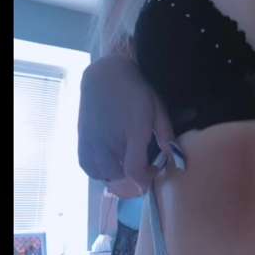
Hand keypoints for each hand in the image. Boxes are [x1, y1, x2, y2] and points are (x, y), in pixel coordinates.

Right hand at [77, 54, 174, 196]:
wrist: (105, 75)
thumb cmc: (135, 93)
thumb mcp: (157, 111)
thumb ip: (166, 136)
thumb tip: (173, 158)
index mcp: (132, 134)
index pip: (135, 173)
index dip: (146, 179)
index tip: (154, 169)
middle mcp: (109, 142)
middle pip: (119, 178)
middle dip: (132, 176)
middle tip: (141, 163)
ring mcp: (92, 143)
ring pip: (103, 175)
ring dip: (116, 174)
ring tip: (124, 161)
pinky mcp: (81, 142)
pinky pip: (88, 167)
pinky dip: (99, 169)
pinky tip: (108, 160)